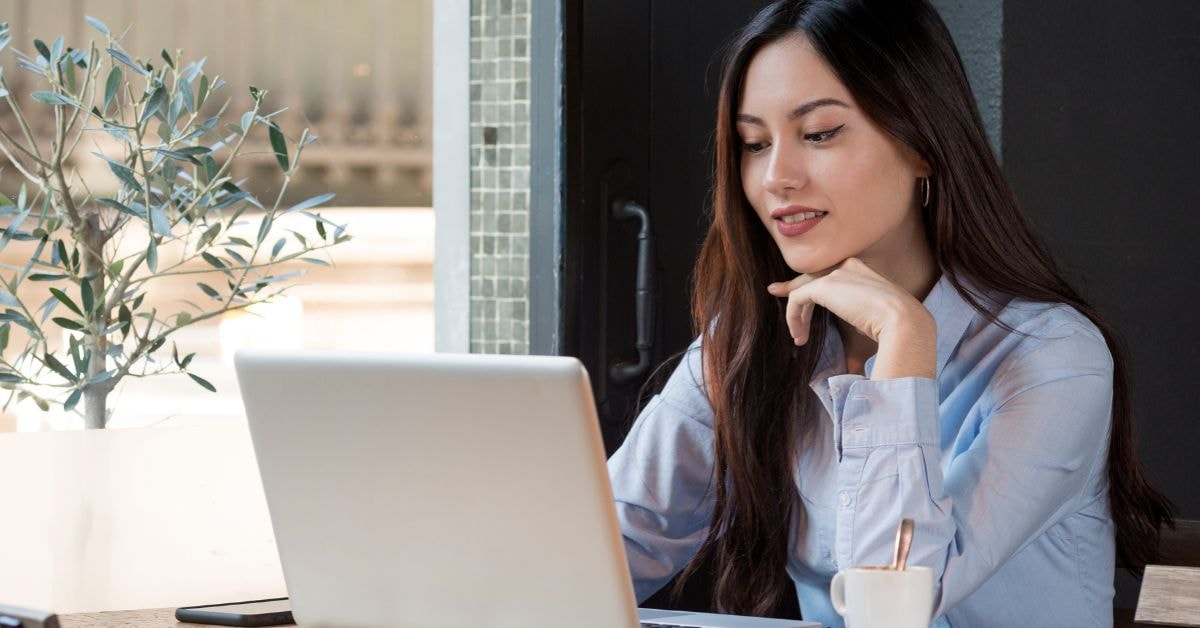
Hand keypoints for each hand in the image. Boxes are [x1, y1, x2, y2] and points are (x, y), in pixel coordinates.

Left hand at [766, 258, 936, 378]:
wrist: (905, 325)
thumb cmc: (896, 332)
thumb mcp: (873, 325)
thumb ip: (858, 330)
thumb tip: (852, 367)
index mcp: (864, 272)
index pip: (831, 275)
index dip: (812, 285)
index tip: (795, 294)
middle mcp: (850, 267)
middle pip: (813, 276)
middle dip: (792, 285)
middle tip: (774, 290)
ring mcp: (837, 274)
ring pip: (804, 289)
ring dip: (796, 315)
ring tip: (798, 338)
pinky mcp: (824, 286)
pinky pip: (798, 299)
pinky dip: (793, 317)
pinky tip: (799, 336)